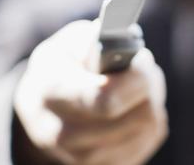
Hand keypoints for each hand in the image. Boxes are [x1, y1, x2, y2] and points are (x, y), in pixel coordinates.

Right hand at [13, 20, 167, 164]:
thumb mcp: (69, 42)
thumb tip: (126, 42)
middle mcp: (62, 133)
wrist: (41, 107)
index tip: (142, 60)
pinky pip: (150, 140)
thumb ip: (97, 39)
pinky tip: (133, 107)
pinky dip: (150, 119)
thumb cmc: (63, 65)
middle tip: (143, 68)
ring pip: (149, 128)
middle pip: (137, 117)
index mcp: (51, 92)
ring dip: (152, 100)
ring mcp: (83, 157)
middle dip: (149, 86)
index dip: (136, 79)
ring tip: (136, 85)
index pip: (105, 100)